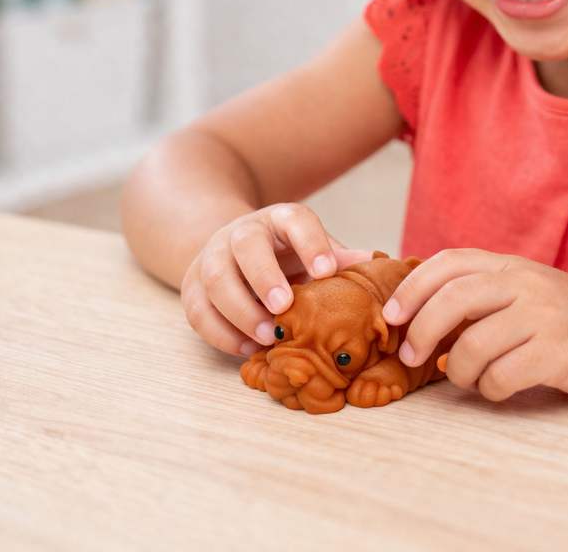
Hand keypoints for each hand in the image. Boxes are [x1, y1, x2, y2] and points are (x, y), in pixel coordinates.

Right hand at [180, 203, 372, 357]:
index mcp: (280, 219)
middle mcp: (243, 232)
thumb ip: (338, 258)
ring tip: (268, 336)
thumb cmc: (287, 254)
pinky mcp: (192, 286)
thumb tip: (375, 264)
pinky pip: (198, 311)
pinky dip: (221, 334)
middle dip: (264, 276)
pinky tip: (246, 348)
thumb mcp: (313, 249)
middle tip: (285, 307)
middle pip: (247, 245)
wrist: (233, 248)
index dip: (311, 243)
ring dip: (241, 311)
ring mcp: (213, 257)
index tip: (327, 271)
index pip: (295, 220)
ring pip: (215, 279)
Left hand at [380, 248, 567, 402]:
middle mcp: (525, 283)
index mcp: (510, 266)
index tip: (391, 316)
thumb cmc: (565, 316)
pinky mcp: (559, 352)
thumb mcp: (523, 289)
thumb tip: (416, 316)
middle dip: (422, 331)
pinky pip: (502, 377)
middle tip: (409, 356)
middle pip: (453, 299)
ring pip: (474, 346)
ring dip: (459, 372)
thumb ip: (480, 293)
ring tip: (469, 378)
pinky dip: (490, 390)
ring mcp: (544, 316)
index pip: (450, 263)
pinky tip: (499, 387)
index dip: (412, 287)